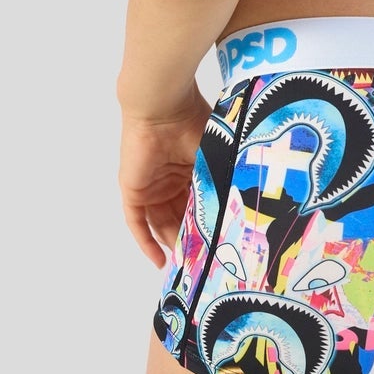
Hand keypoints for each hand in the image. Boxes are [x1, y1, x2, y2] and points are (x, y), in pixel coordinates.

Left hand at [117, 84, 212, 267]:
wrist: (164, 109)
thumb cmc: (193, 124)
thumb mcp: (214, 157)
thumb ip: (221, 180)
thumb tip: (241, 209)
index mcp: (190, 168)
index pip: (198, 202)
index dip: (207, 221)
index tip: (220, 242)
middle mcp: (170, 179)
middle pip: (179, 216)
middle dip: (190, 237)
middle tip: (205, 260)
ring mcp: (151, 186)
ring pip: (161, 223)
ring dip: (172, 243)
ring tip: (188, 264)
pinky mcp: (133, 191)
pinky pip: (137, 223)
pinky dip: (147, 242)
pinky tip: (160, 260)